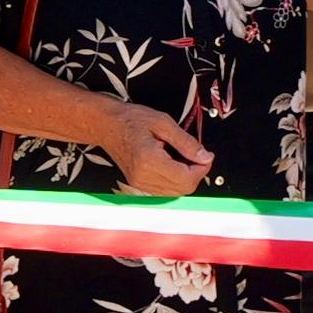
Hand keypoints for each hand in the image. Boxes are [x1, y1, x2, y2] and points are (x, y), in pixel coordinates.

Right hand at [98, 100, 215, 196]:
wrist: (106, 125)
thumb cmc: (130, 120)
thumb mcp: (163, 123)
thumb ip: (186, 142)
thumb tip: (204, 156)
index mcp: (149, 161)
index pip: (186, 178)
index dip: (202, 168)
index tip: (206, 156)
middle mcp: (143, 177)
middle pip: (183, 189)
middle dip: (196, 174)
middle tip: (198, 156)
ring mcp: (139, 183)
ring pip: (175, 192)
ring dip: (186, 178)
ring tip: (184, 158)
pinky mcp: (138, 185)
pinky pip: (164, 191)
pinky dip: (175, 180)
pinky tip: (174, 165)